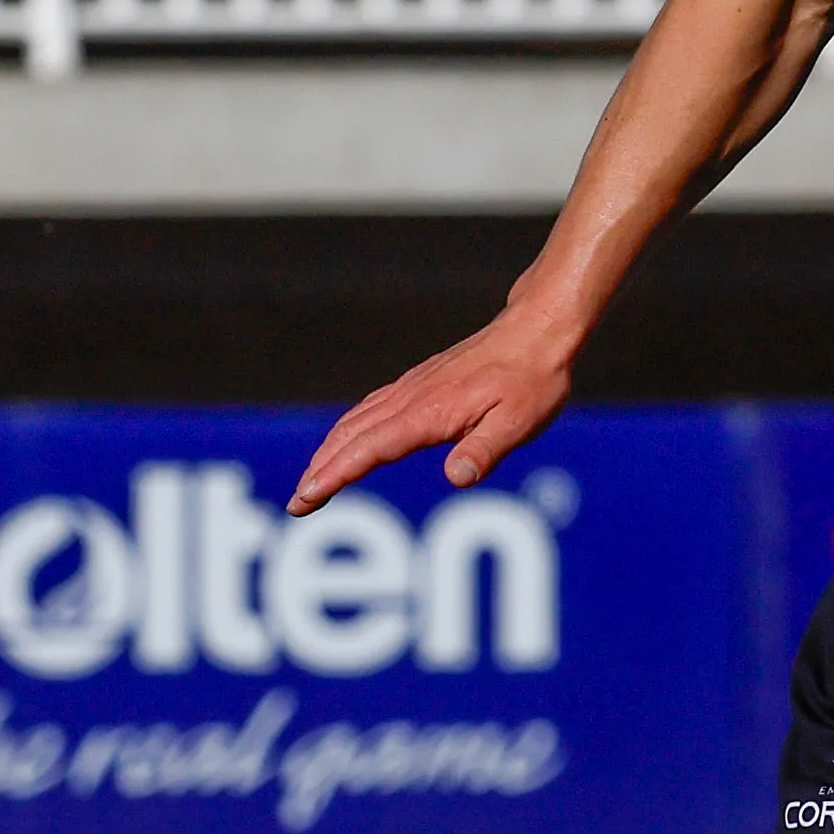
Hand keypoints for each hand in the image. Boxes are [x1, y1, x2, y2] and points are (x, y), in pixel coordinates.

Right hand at [287, 313, 574, 514]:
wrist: (536, 331)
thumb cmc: (531, 380)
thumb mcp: (519, 422)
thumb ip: (484, 450)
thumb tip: (457, 478)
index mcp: (428, 412)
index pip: (369, 448)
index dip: (334, 474)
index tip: (306, 497)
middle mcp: (411, 398)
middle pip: (351, 436)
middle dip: (320, 470)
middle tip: (297, 503)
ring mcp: (412, 388)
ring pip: (356, 421)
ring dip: (329, 451)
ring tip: (312, 480)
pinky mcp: (419, 383)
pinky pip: (371, 408)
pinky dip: (348, 430)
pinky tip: (346, 440)